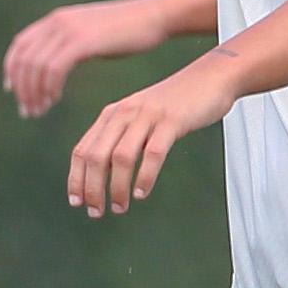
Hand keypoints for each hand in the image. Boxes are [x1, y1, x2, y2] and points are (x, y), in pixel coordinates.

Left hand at [4, 0, 171, 116]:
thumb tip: (56, 64)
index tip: (12, 92)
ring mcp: (69, 30)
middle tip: (28, 112)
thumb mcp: (90, 34)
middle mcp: (58, 22)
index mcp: (56, 19)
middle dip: (22, 89)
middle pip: (24, 59)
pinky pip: (54, 69)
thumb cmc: (126, 31)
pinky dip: (50, 87)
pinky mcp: (83, 41)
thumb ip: (69, 45)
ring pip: (36, 66)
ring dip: (34, 92)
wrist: (152, 17)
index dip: (11, 70)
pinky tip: (56, 99)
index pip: (20, 45)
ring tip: (40, 111)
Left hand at [68, 52, 240, 217]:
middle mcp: (124, 113)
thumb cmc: (175, 104)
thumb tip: (102, 174)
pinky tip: (141, 193)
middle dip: (92, 188)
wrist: (211, 76)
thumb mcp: (139, 117)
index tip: (76, 202)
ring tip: (120, 207)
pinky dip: (145, 176)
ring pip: (121, 157)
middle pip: (96, 156)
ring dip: (117, 187)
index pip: (82, 150)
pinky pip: (153, 153)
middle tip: (96, 212)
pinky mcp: (171, 121)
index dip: (76, 178)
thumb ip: (121, 138)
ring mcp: (147, 116)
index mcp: (112, 115)